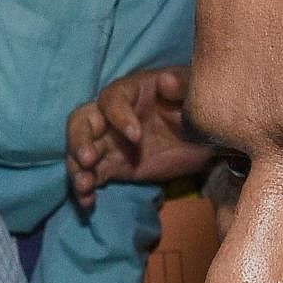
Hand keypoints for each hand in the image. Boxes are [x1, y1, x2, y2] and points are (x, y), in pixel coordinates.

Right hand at [66, 66, 212, 209]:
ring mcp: (109, 143)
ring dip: (77, 167)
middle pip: (81, 122)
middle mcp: (111, 116)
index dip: (119, 117)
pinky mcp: (112, 166)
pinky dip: (85, 188)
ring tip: (84, 184)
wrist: (205, 141)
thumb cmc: (198, 110)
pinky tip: (89, 201)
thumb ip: (183, 85)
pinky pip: (91, 175)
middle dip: (80, 140)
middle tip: (88, 159)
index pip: (112, 100)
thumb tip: (165, 81)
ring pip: (80, 151)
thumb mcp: (196, 95)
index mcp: (130, 92)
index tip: (136, 137)